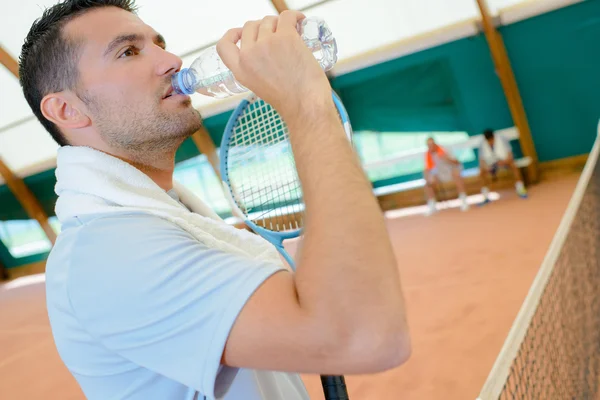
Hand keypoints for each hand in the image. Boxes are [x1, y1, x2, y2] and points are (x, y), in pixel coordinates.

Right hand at [216, 11, 331, 118]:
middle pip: (250, 26)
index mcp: (240, 70)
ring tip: (292, 34)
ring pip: (269, 20)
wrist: (306, 106)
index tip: (241, 33)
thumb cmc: (291, 101)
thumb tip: (266, 51)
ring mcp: (267, 44)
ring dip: (279, 24)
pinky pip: (287, 16)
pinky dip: (295, 16)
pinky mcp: (286, 37)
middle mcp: (249, 55)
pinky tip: (300, 21)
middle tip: (277, 35)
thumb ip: (256, 69)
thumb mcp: (260, 87)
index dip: (232, 34)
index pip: (223, 45)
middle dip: (263, 27)